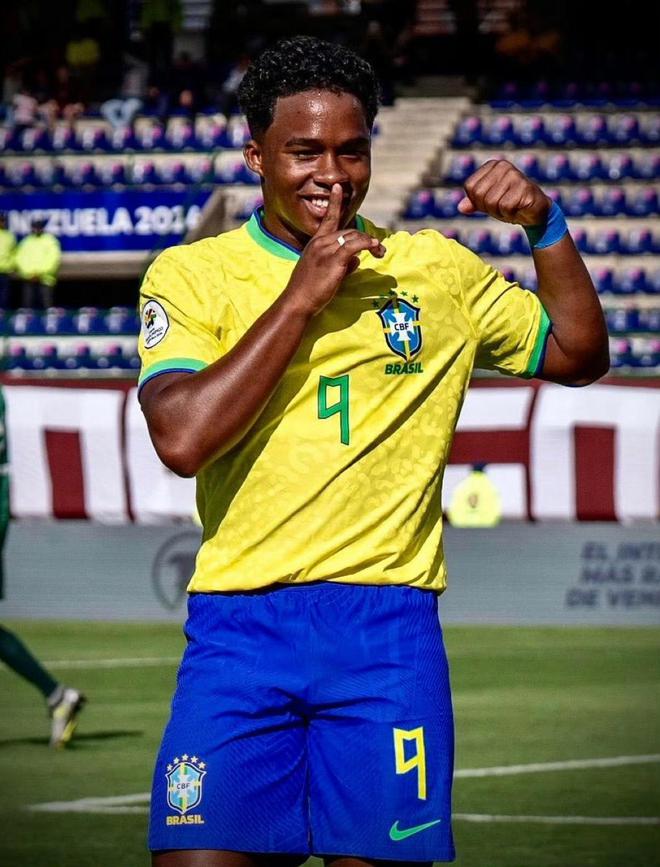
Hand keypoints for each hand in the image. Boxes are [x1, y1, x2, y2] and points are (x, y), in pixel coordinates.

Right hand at [283, 183, 385, 316]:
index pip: (328, 218)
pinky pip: (355, 245)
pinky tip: (375, 247)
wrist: (298, 301)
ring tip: (380, 252)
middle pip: (349, 231)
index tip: (338, 187)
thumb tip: (357, 259)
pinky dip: (367, 244)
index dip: (335, 202)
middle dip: (365, 238)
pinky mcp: (334, 258)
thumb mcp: (325, 272)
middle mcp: (320, 242)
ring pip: (353, 237)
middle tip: (379, 249)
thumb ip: (341, 263)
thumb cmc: (309, 290)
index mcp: (315, 243)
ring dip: (370, 243)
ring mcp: (326, 249)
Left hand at [458, 159, 551, 226]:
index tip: (492, 202)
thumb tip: (461, 207)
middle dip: (488, 207)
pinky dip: (509, 214)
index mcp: (492, 165)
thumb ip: (474, 202)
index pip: (470, 187)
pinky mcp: (524, 187)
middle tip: (502, 206)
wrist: (536, 212)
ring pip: (491, 202)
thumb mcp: (488, 203)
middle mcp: (503, 166)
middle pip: (479, 195)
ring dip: (499, 212)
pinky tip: (519, 209)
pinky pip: (505, 207)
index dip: (478, 201)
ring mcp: (515, 175)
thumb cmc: (510, 205)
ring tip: (511, 207)